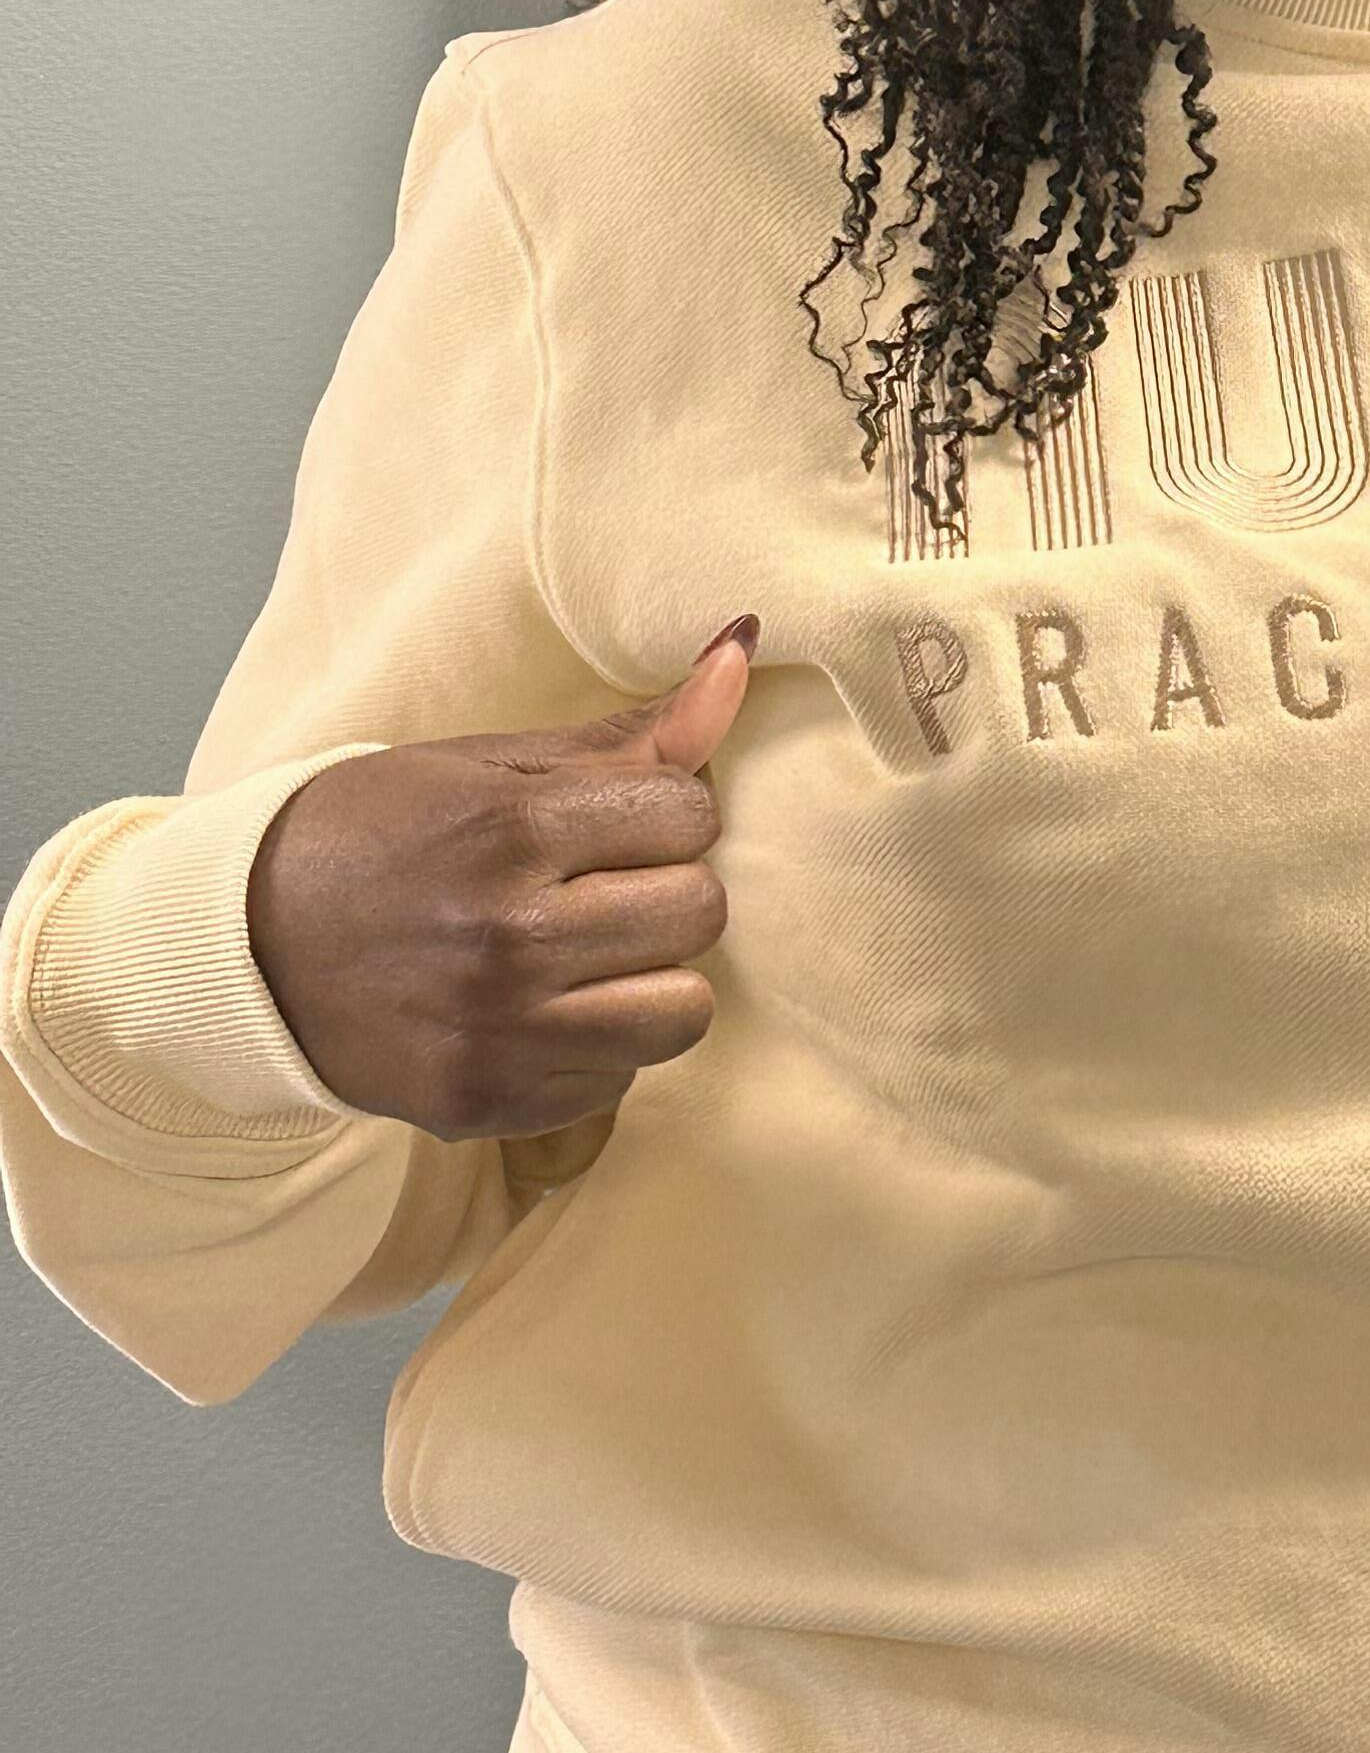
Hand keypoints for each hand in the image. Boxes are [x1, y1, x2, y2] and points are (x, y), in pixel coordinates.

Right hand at [243, 618, 760, 1139]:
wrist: (243, 946)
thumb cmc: (377, 834)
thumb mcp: (489, 764)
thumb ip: (632, 732)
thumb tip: (743, 648)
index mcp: (507, 831)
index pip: (690, 814)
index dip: (665, 813)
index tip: (614, 821)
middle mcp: (508, 939)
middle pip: (700, 913)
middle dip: (668, 890)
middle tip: (601, 886)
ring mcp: (499, 1032)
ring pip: (682, 1012)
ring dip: (651, 978)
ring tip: (589, 954)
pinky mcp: (488, 1103)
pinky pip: (619, 1078)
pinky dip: (597, 1045)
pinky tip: (539, 1009)